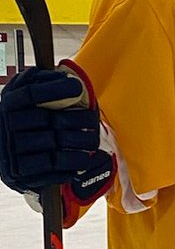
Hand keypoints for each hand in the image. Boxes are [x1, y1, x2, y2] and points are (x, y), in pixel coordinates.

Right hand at [0, 67, 99, 192]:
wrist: (4, 155)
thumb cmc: (22, 120)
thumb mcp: (22, 97)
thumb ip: (37, 83)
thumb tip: (60, 75)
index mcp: (8, 104)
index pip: (30, 93)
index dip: (54, 89)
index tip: (77, 87)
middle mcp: (7, 126)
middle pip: (47, 120)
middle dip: (76, 119)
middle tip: (93, 120)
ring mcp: (13, 151)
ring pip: (52, 144)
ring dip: (78, 142)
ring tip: (93, 140)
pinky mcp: (22, 172)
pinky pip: (51, 167)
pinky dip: (71, 163)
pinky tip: (85, 159)